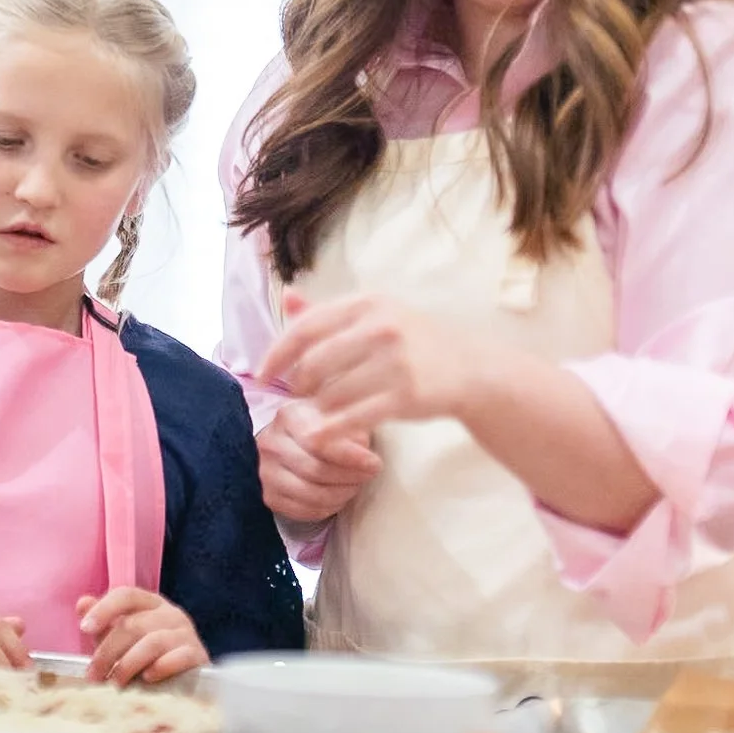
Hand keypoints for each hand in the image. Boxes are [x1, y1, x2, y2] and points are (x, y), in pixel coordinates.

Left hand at [77, 588, 207, 684]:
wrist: (188, 682)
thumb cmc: (149, 658)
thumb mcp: (123, 640)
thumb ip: (104, 623)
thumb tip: (82, 604)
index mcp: (150, 604)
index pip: (126, 595)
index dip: (104, 609)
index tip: (84, 629)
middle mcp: (170, 613)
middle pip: (133, 624)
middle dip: (108, 652)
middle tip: (94, 675)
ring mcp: (186, 633)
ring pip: (152, 642)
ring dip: (127, 665)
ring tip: (115, 684)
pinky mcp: (198, 654)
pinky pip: (177, 657)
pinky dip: (159, 668)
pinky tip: (147, 679)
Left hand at [255, 291, 477, 436]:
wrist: (470, 368)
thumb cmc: (414, 340)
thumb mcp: (376, 314)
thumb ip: (329, 310)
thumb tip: (286, 298)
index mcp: (368, 303)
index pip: (306, 327)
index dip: (277, 352)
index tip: (262, 373)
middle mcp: (381, 327)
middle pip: (314, 362)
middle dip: (297, 384)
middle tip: (297, 395)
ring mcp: (395, 362)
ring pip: (332, 393)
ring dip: (317, 407)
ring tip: (319, 409)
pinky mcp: (406, 395)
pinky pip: (354, 417)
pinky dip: (330, 429)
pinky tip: (319, 435)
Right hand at [256, 400, 383, 523]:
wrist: (289, 443)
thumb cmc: (319, 426)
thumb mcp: (335, 414)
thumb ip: (350, 425)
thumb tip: (364, 447)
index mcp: (288, 416)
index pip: (317, 441)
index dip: (349, 456)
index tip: (374, 463)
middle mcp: (271, 444)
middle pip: (315, 470)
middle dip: (350, 477)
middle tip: (370, 475)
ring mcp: (266, 473)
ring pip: (311, 494)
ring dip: (342, 494)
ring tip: (356, 485)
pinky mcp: (270, 497)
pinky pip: (304, 510)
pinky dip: (328, 507)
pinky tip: (340, 497)